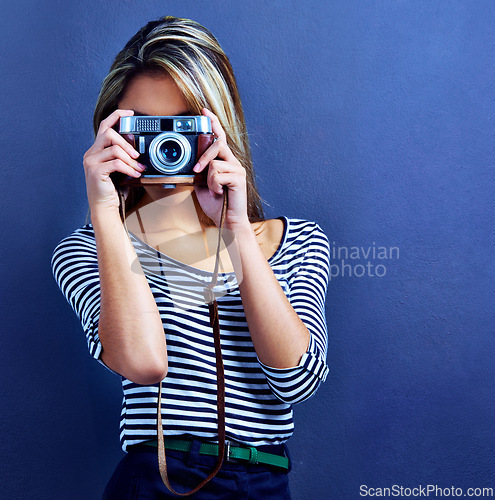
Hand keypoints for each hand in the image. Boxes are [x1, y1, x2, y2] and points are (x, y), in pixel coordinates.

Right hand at [83, 109, 144, 211]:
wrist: (104, 207)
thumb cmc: (113, 189)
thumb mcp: (120, 169)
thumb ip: (124, 157)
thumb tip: (138, 149)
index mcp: (96, 150)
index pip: (104, 126)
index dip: (116, 116)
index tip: (130, 113)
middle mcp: (91, 153)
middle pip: (109, 134)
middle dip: (127, 143)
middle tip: (137, 155)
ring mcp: (91, 162)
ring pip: (114, 149)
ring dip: (130, 159)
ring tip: (138, 168)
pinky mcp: (95, 171)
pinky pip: (116, 163)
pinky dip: (129, 168)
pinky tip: (135, 174)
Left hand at [193, 108, 249, 229]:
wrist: (226, 221)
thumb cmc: (216, 203)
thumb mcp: (202, 184)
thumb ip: (199, 171)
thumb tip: (190, 162)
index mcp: (224, 162)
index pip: (219, 137)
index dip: (213, 123)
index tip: (204, 112)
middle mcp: (233, 162)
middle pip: (218, 143)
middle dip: (204, 155)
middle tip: (196, 170)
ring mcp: (237, 169)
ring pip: (215, 162)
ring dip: (208, 178)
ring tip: (212, 189)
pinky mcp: (239, 178)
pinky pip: (218, 174)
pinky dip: (214, 185)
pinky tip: (219, 193)